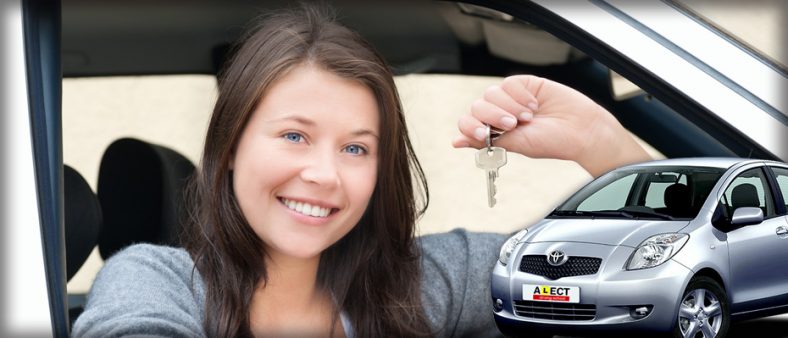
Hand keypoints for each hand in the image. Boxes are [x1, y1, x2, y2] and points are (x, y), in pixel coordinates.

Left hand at [453, 75, 650, 176]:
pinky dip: (520, 94)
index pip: (468, 124)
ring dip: (508, 106)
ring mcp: (512, 99)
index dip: (471, 127)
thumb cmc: (552, 142)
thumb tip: (456, 142)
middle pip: (477, 107)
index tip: (483, 134)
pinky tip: (534, 105)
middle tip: (513, 125)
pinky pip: (509, 83)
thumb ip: (486, 141)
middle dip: (493, 116)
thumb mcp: (516, 145)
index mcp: (494, 132)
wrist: (582, 131)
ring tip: (528, 117)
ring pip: (491, 93)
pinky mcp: (526, 84)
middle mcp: (500, 114)